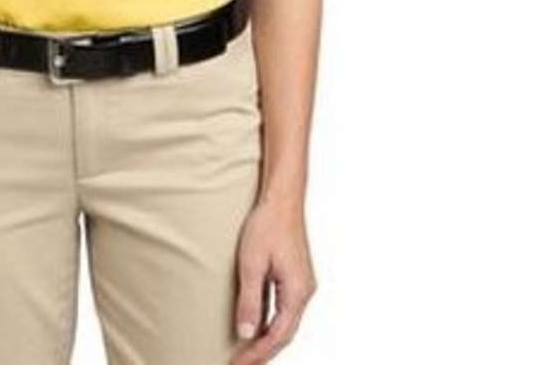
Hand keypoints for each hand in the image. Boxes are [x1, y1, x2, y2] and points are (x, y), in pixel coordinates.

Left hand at [230, 199, 316, 363]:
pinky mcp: (296, 277)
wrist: (282, 198)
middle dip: (263, 352)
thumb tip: (246, 334)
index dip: (258, 354)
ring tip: (246, 352)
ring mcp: (302, 285)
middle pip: (285, 334)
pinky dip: (271, 322)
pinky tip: (257, 326)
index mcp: (297, 292)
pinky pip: (285, 309)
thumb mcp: (252, 264)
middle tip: (241, 364)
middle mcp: (304, 292)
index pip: (277, 336)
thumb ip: (250, 300)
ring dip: (267, 339)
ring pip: (286, 323)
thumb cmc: (267, 225)